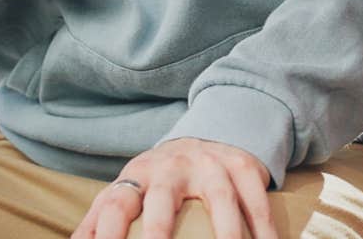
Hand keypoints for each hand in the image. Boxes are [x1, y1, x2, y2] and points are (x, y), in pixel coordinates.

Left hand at [71, 138, 276, 238]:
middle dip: (159, 228)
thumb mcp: (130, 189)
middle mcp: (172, 166)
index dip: (104, 231)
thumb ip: (99, 219)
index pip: (115, 204)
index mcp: (138, 175)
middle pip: (163, 198)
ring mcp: (211, 163)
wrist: (209, 132)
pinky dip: (263, 226)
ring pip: (219, 197)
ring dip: (226, 232)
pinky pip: (255, 197)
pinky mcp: (242, 164)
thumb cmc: (161, 178)